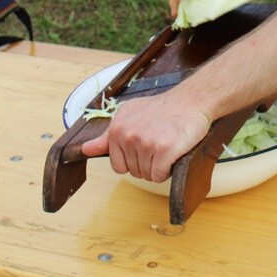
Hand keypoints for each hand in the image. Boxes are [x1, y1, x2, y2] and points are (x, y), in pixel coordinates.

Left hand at [81, 90, 211, 182]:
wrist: (191, 101)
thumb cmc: (163, 108)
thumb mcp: (130, 114)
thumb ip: (107, 136)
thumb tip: (85, 150)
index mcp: (117, 128)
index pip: (118, 165)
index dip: (133, 160)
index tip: (145, 146)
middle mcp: (129, 135)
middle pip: (134, 172)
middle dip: (147, 163)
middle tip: (159, 142)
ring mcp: (146, 143)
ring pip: (147, 175)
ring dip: (159, 166)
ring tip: (167, 145)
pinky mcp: (164, 150)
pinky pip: (159, 176)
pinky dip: (167, 170)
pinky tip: (173, 153)